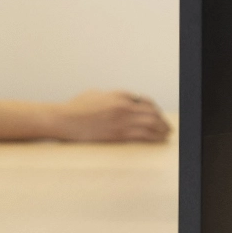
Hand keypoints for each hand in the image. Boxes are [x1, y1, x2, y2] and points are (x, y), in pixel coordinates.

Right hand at [53, 89, 169, 143]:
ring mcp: (121, 121)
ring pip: (150, 123)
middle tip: (167, 126)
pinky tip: (158, 138)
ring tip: (166, 133)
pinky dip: (153, 136)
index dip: (154, 109)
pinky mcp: (116, 134)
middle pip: (152, 112)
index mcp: (119, 96)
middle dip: (162, 119)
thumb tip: (126, 101)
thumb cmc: (76, 107)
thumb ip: (113, 96)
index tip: (157, 114)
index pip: (145, 101)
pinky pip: (142, 135)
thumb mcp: (97, 94)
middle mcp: (123, 106)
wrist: (64, 119)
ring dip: (162, 128)